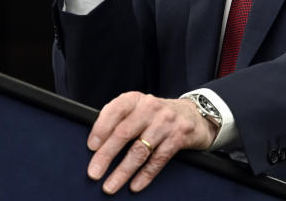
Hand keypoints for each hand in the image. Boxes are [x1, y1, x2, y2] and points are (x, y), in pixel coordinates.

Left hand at [86, 91, 218, 193]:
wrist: (193, 116)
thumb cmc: (156, 116)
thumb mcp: (138, 109)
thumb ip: (119, 120)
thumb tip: (95, 146)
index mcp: (136, 99)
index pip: (115, 110)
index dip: (101, 128)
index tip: (91, 146)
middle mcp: (151, 107)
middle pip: (124, 133)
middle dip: (106, 155)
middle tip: (94, 173)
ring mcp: (166, 122)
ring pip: (140, 150)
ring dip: (123, 171)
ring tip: (110, 186)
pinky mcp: (179, 136)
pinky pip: (158, 159)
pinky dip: (145, 175)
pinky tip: (135, 185)